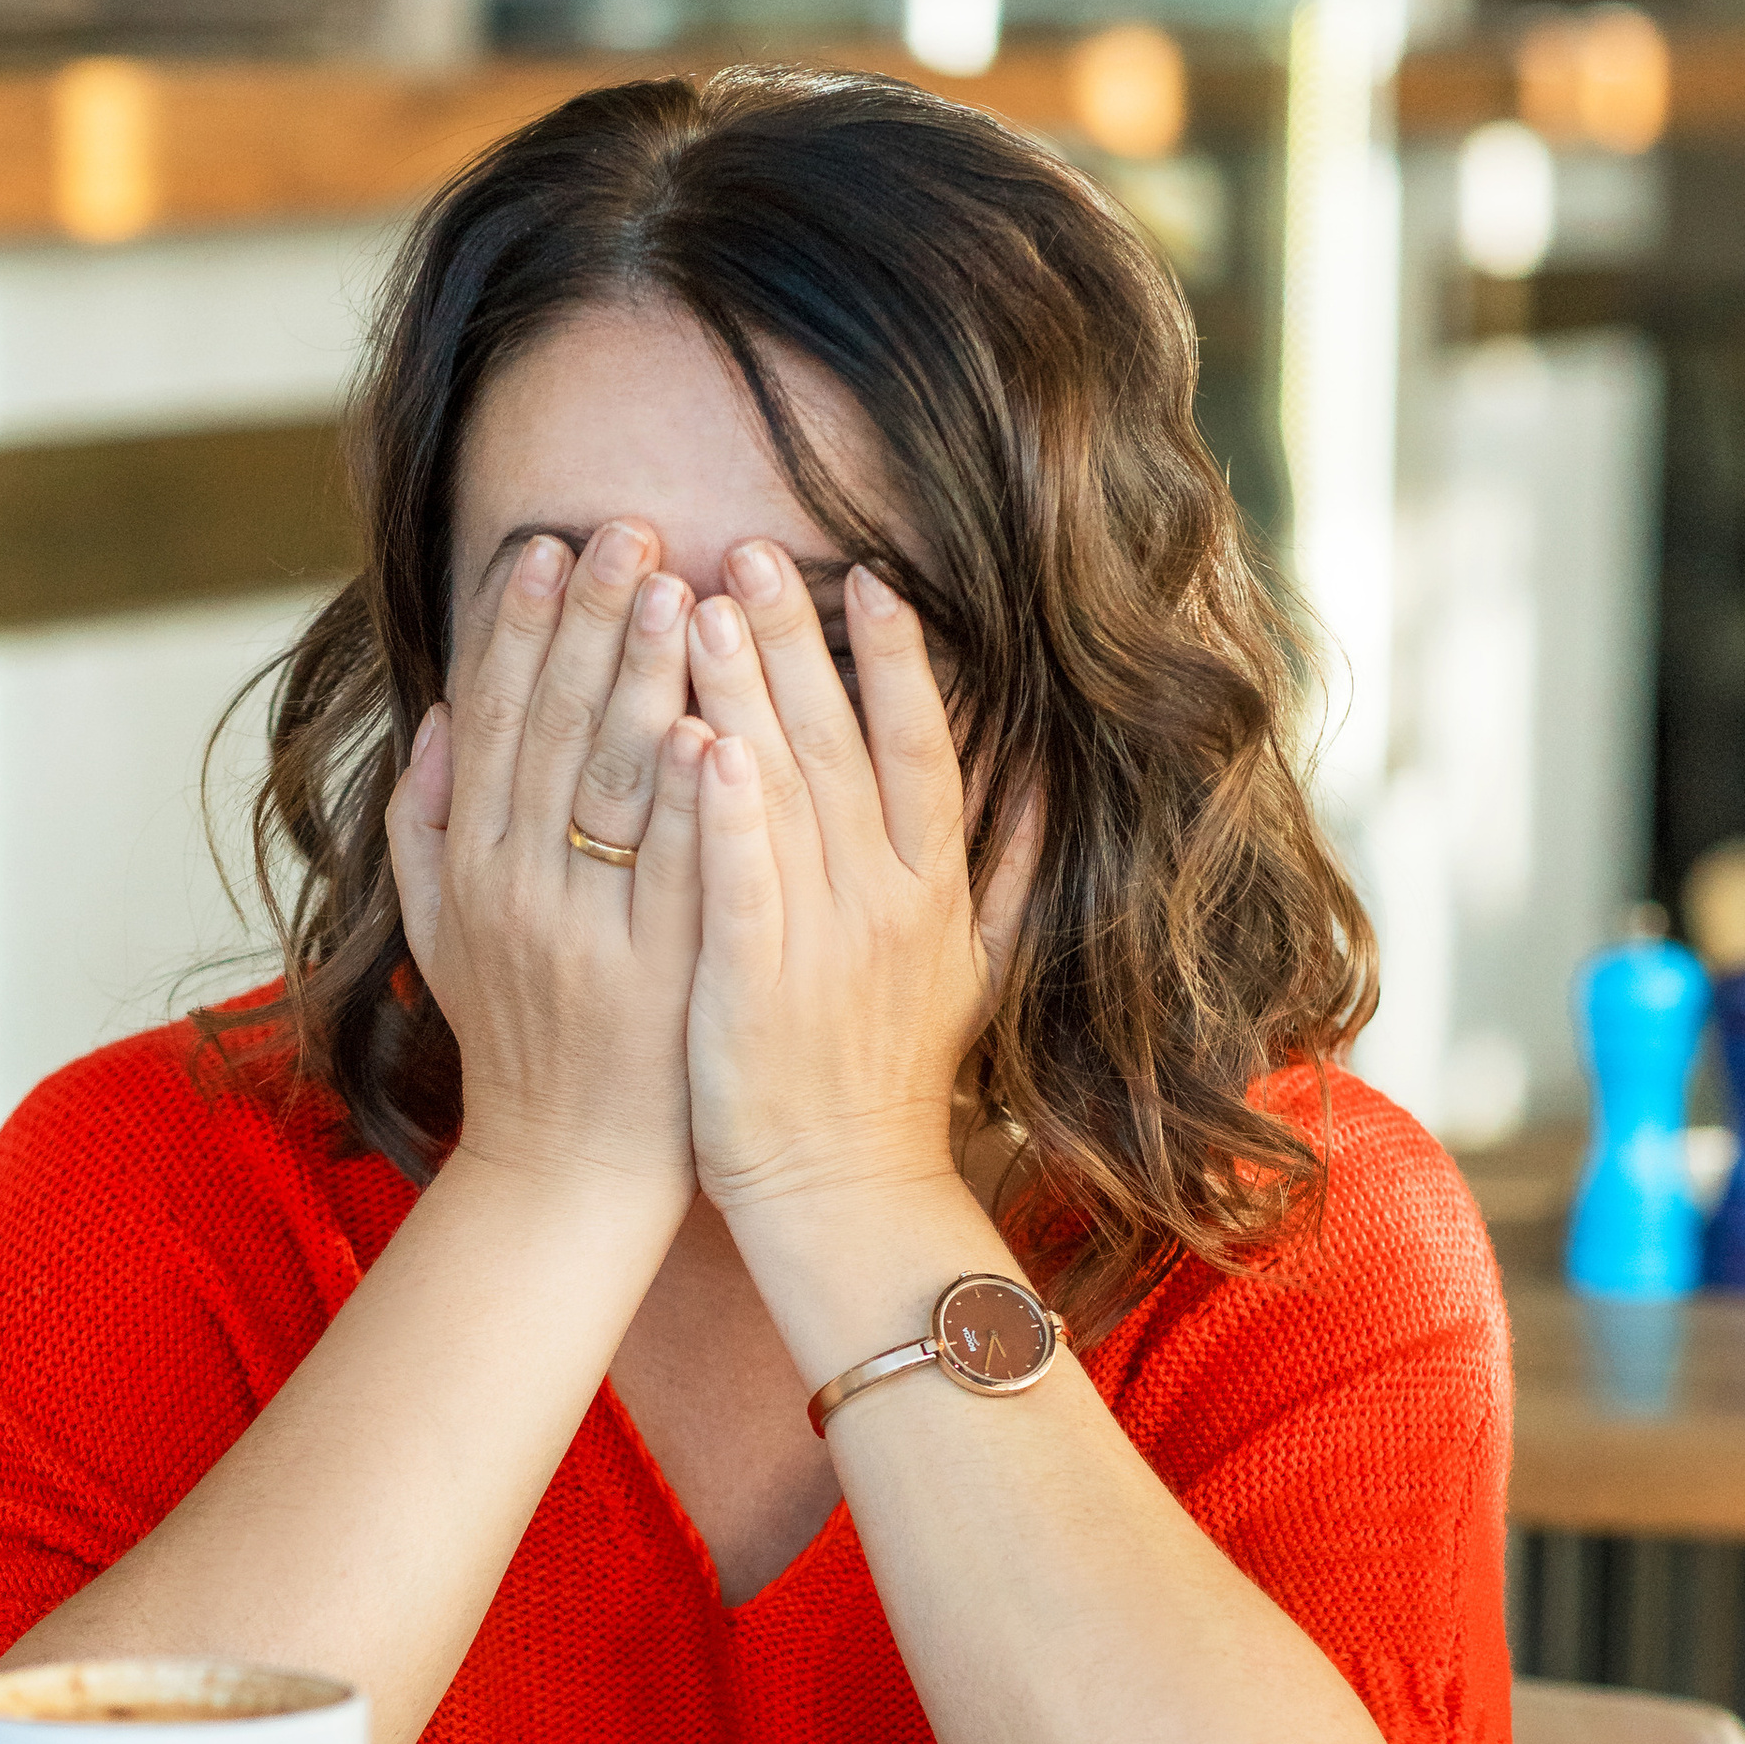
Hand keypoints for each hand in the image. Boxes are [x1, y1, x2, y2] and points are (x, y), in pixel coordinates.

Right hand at [386, 521, 711, 1198]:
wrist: (566, 1175)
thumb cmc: (519, 1043)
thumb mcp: (440, 934)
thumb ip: (426, 825)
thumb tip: (435, 715)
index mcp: (469, 868)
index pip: (489, 720)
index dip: (516, 629)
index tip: (549, 547)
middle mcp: (516, 890)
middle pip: (550, 729)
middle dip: (589, 622)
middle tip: (630, 528)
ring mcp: (586, 933)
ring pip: (608, 783)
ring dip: (642, 678)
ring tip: (679, 586)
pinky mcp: (657, 976)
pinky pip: (673, 870)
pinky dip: (688, 796)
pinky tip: (711, 721)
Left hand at [682, 546, 1035, 1219]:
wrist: (846, 1197)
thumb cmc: (893, 1085)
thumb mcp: (979, 971)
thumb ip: (1012, 870)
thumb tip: (1048, 779)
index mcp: (934, 890)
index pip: (921, 746)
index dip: (897, 658)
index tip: (865, 575)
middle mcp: (886, 903)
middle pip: (843, 743)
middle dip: (796, 640)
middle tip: (751, 547)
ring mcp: (821, 943)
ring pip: (785, 792)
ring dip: (747, 692)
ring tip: (701, 603)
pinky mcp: (753, 988)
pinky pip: (740, 883)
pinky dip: (723, 813)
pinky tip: (696, 741)